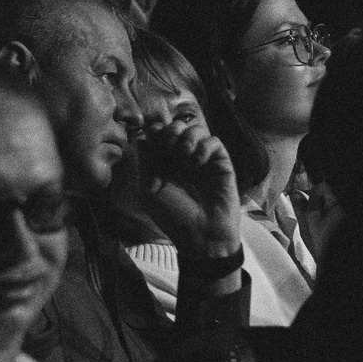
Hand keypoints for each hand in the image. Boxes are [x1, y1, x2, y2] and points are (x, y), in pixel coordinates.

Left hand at [135, 112, 242, 257]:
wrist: (202, 234)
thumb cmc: (173, 216)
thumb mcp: (149, 189)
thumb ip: (144, 162)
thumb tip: (142, 138)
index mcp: (163, 163)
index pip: (158, 134)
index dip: (156, 132)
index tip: (155, 141)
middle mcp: (183, 159)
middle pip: (176, 126)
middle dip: (171, 129)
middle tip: (170, 144)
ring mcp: (202, 160)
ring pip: (196, 129)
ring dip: (188, 135)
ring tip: (185, 153)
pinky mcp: (220, 163)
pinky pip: (214, 141)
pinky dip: (205, 146)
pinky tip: (199, 162)